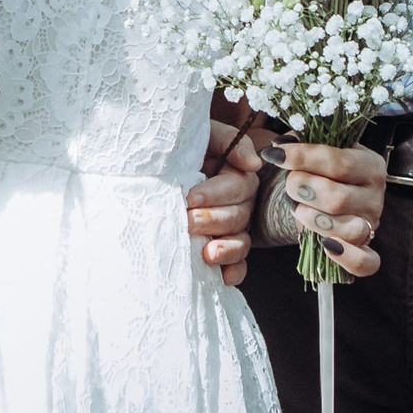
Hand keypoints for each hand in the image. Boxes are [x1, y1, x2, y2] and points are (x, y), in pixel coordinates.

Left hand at [188, 120, 261, 285]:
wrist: (158, 167)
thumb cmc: (181, 148)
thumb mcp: (203, 134)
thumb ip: (229, 141)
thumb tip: (253, 163)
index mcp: (237, 174)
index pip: (237, 186)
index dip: (215, 194)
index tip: (189, 198)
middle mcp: (240, 202)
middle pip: (239, 215)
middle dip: (214, 221)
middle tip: (188, 222)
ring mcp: (234, 228)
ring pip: (240, 241)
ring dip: (226, 249)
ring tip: (208, 254)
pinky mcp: (225, 248)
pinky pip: (238, 264)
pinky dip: (233, 271)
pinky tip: (223, 278)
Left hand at [258, 139, 386, 277]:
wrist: (328, 197)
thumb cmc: (321, 171)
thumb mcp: (316, 152)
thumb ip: (302, 143)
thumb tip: (281, 143)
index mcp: (370, 165)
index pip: (339, 162)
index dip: (303, 158)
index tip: (275, 154)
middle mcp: (376, 196)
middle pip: (339, 199)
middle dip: (303, 190)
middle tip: (289, 184)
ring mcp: (373, 225)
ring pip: (347, 230)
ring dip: (312, 219)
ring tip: (297, 207)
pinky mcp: (367, 250)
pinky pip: (366, 263)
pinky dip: (348, 258)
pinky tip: (326, 245)